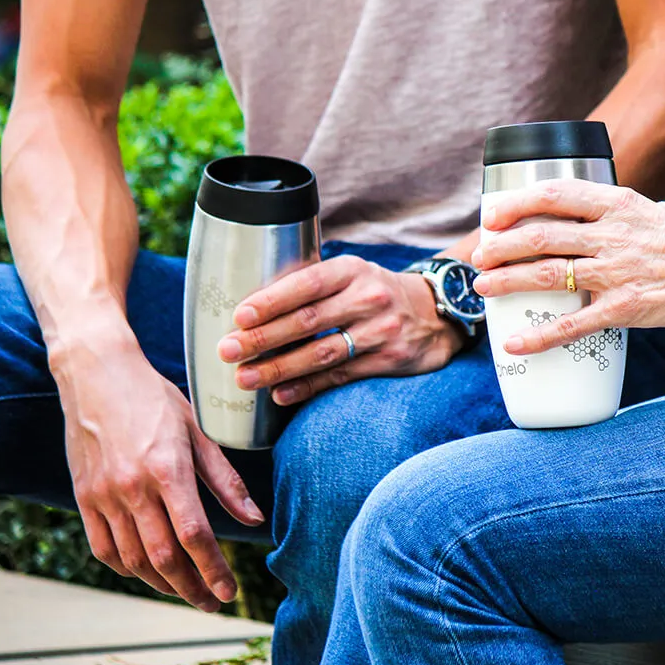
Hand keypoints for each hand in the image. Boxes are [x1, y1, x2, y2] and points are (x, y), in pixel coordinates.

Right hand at [55, 344, 264, 611]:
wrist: (96, 373)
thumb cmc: (154, 397)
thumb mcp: (198, 430)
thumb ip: (224, 479)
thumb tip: (253, 519)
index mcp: (167, 469)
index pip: (194, 535)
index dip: (214, 570)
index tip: (228, 591)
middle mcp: (132, 487)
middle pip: (163, 558)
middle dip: (191, 587)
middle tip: (211, 601)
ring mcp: (103, 495)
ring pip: (133, 559)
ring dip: (161, 583)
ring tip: (185, 590)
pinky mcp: (83, 497)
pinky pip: (103, 548)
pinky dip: (127, 568)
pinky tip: (147, 571)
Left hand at [217, 257, 463, 404]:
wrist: (436, 312)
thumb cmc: (376, 292)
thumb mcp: (352, 274)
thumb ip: (313, 286)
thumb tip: (251, 310)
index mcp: (351, 270)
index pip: (307, 284)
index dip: (272, 301)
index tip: (239, 317)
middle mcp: (368, 297)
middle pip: (308, 320)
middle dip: (264, 338)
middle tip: (227, 351)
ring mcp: (381, 330)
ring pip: (322, 353)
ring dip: (279, 368)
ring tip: (245, 378)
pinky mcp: (389, 360)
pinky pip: (341, 376)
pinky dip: (308, 387)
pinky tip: (281, 394)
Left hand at [471, 179, 664, 354]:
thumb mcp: (650, 211)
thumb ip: (613, 217)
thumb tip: (576, 225)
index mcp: (618, 203)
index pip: (553, 194)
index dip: (515, 204)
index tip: (493, 214)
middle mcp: (613, 234)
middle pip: (540, 236)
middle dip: (501, 246)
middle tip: (479, 254)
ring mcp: (618, 272)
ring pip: (548, 275)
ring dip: (508, 282)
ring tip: (483, 287)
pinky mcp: (627, 308)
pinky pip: (573, 324)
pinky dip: (538, 335)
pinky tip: (515, 342)